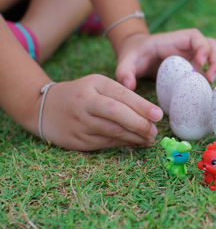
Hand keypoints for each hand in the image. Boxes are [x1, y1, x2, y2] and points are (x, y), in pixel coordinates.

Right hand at [41, 74, 162, 150]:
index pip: (122, 96)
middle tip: (154, 131)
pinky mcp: (76, 140)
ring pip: (112, 132)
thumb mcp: (99, 86)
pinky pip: (105, 143)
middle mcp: (85, 102)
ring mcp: (79, 122)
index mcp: (94, 84)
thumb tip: (150, 114)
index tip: (158, 115)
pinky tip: (134, 143)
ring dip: (134, 137)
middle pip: (116, 114)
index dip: (142, 107)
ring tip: (149, 138)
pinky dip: (122, 143)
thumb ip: (121, 96)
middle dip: (139, 124)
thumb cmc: (82, 95)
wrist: (44, 107)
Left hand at [114, 29, 215, 89]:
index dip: (202, 47)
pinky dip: (209, 79)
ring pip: (213, 57)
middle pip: (211, 45)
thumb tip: (128, 85)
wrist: (135, 55)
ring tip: (209, 85)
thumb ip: (124, 71)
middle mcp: (186, 47)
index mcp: (174, 40)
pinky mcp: (192, 68)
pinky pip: (206, 71)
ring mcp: (191, 57)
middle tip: (210, 78)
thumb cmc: (133, 55)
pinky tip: (203, 92)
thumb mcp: (126, 61)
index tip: (200, 62)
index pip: (195, 37)